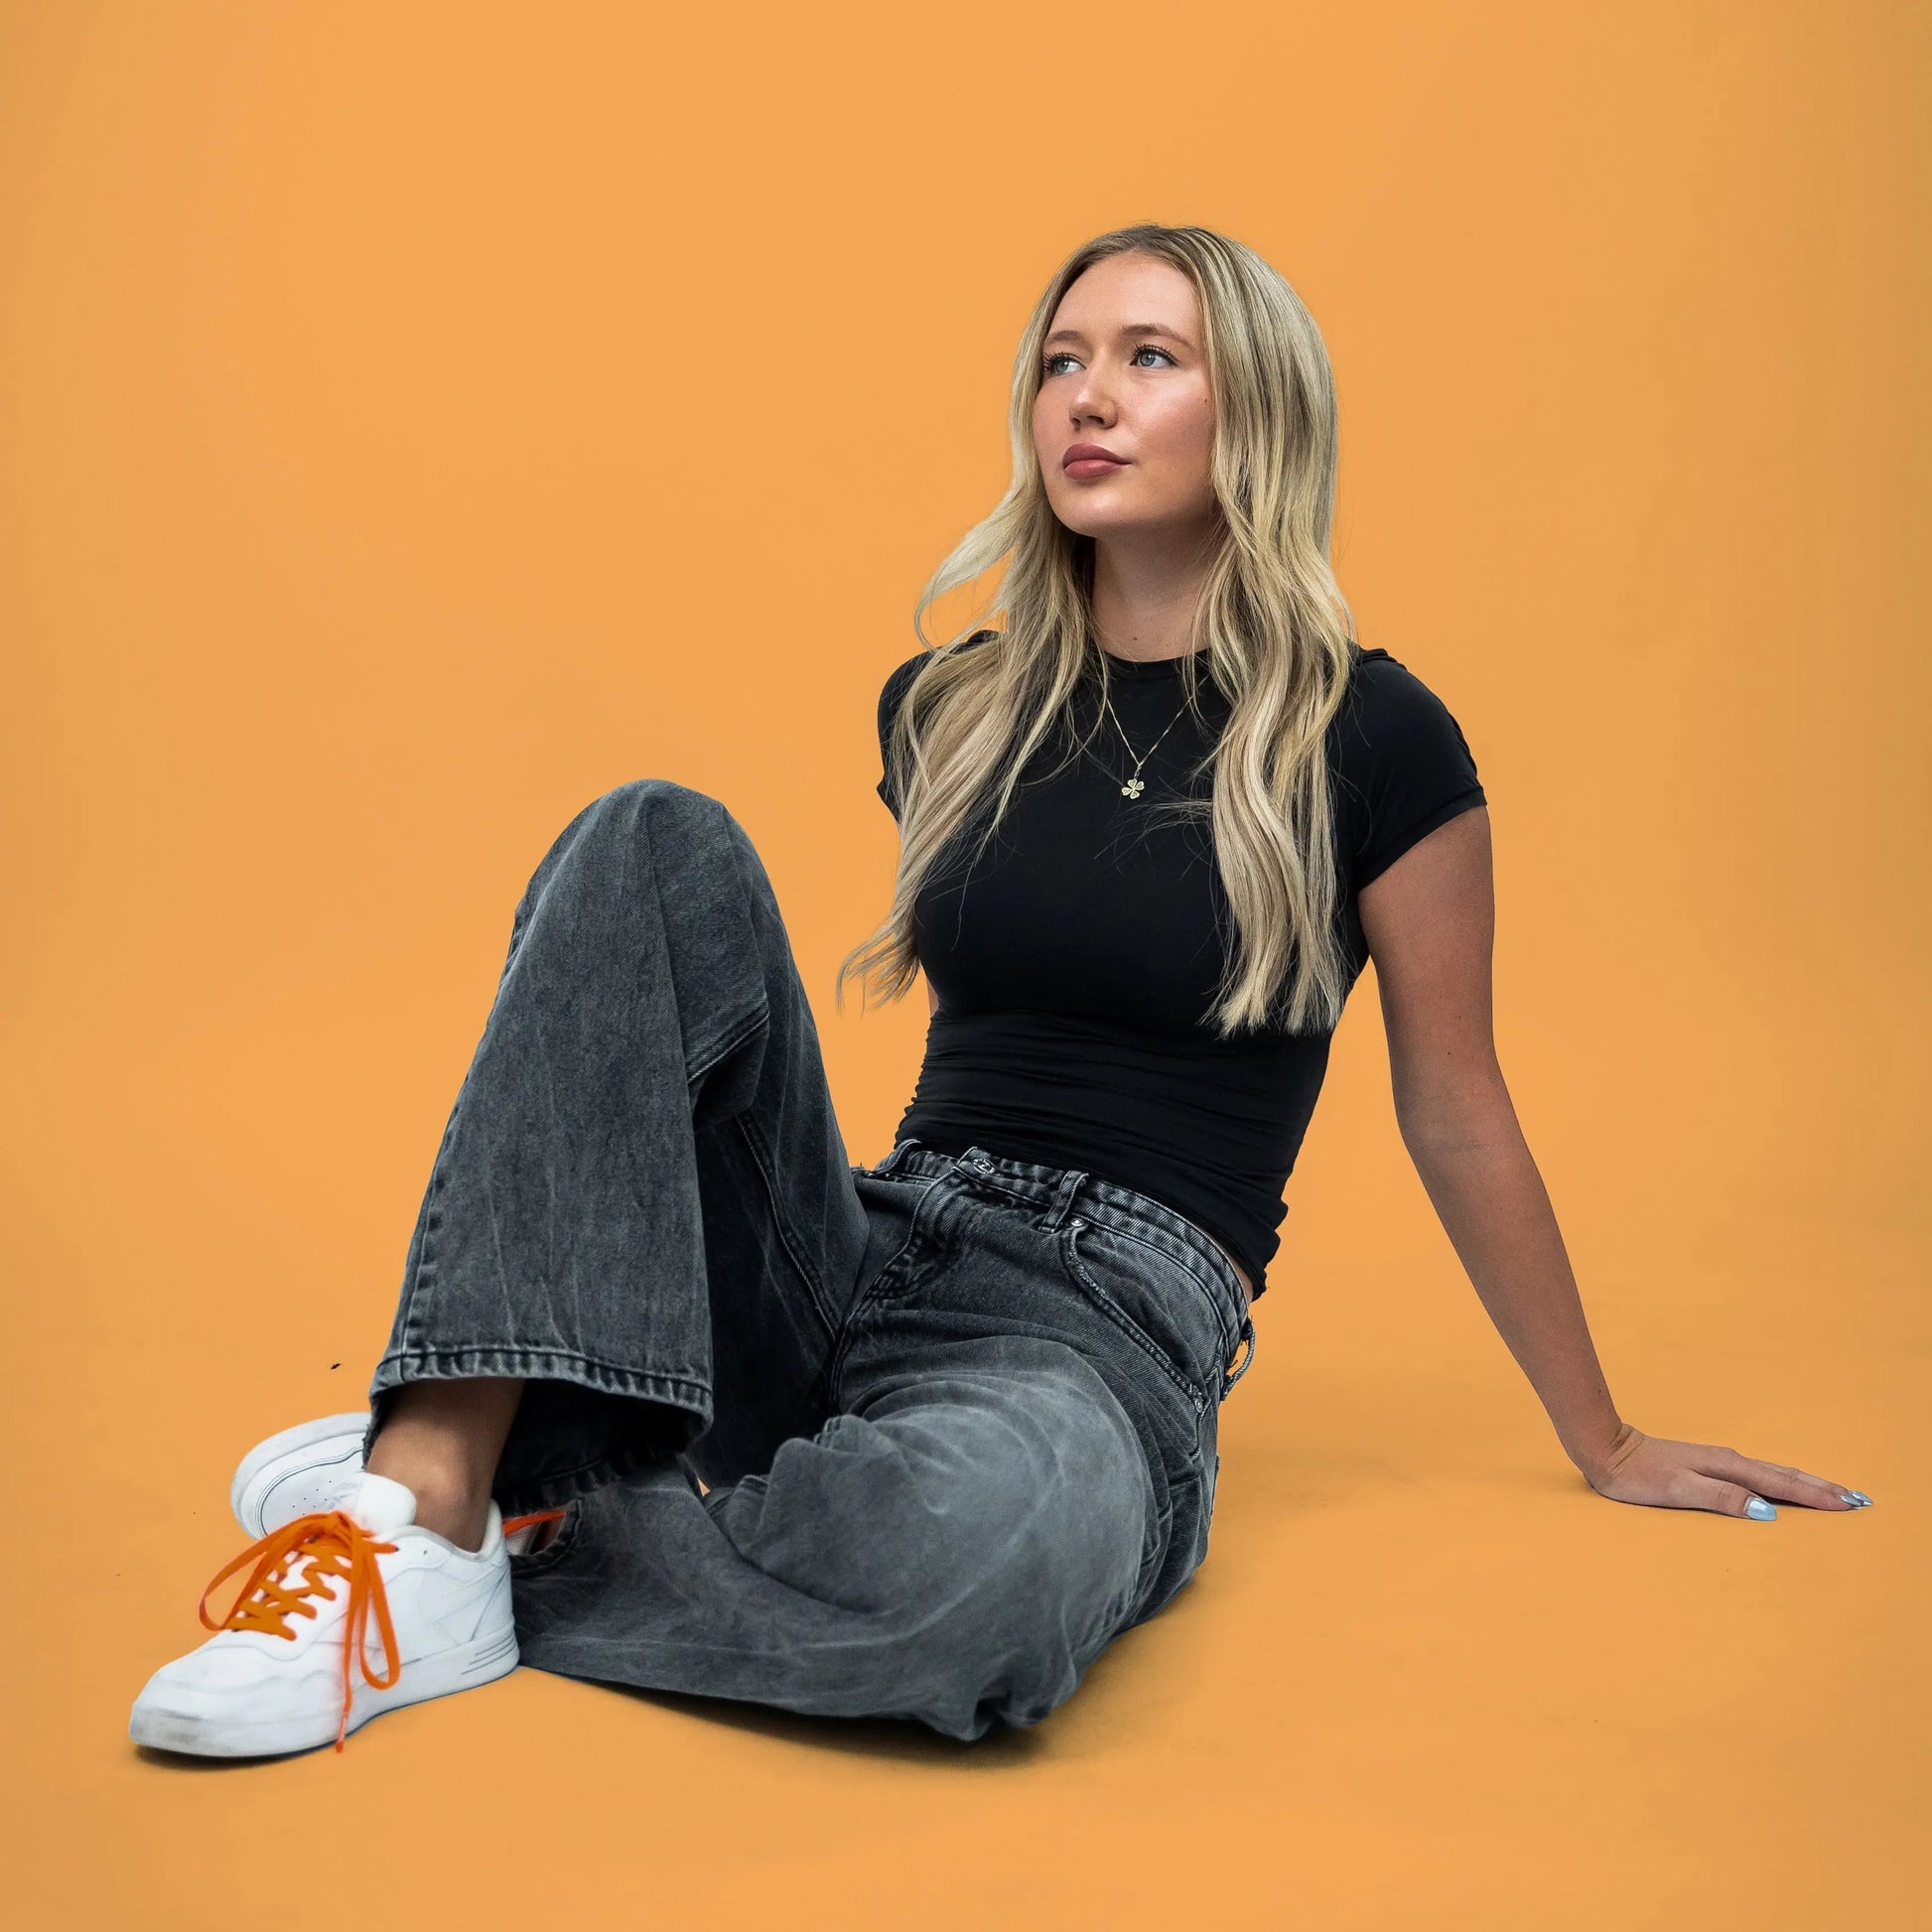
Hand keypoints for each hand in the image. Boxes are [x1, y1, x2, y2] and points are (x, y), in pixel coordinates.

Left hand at [1579, 1422, 1872, 1519]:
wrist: (1607, 1450)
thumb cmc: (1638, 1476)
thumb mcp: (1679, 1490)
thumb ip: (1722, 1498)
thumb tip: (1767, 1511)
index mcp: (1727, 1467)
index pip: (1780, 1484)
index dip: (1816, 1496)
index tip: (1849, 1504)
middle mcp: (1728, 1460)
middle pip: (1784, 1475)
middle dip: (1821, 1488)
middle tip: (1858, 1500)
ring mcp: (1719, 1461)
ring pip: (1772, 1472)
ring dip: (1804, 1483)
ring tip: (1832, 1493)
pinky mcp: (1708, 1465)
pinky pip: (1756, 1474)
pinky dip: (1779, 1481)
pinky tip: (1781, 1487)